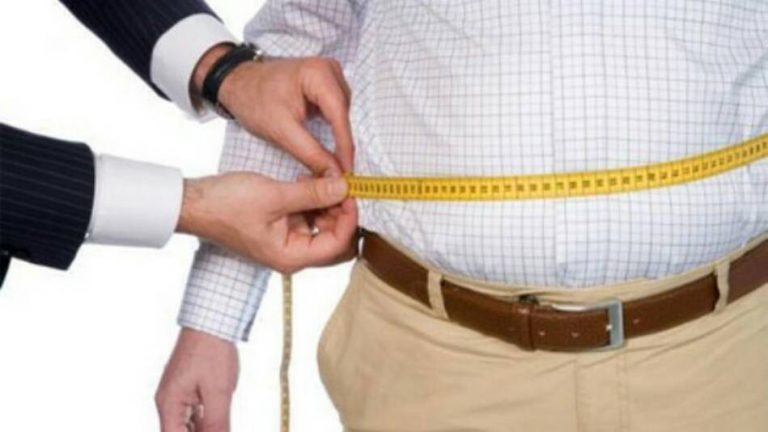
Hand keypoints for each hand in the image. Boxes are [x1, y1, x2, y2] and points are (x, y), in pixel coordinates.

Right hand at [156, 329, 237, 431]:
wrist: (213, 320)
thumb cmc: (212, 350)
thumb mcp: (219, 391)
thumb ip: (217, 423)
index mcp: (169, 403)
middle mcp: (169, 401)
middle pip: (180, 431)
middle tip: (220, 428)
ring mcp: (178, 393)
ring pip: (188, 424)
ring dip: (204, 428)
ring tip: (220, 425)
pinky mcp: (188, 387)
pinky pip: (195, 412)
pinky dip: (206, 419)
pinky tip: (219, 420)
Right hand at [176, 172, 357, 273]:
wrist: (193, 203)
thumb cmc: (225, 205)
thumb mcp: (275, 195)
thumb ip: (313, 193)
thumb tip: (343, 187)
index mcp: (291, 256)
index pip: (338, 244)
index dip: (349, 217)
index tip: (351, 191)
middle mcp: (292, 254)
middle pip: (335, 240)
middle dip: (341, 213)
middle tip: (340, 185)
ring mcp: (287, 242)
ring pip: (323, 227)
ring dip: (328, 204)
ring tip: (320, 179)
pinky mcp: (281, 228)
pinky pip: (308, 218)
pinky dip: (312, 201)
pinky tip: (306, 182)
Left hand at [193, 45, 353, 174]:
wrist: (238, 84)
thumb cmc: (253, 100)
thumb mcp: (282, 131)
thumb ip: (311, 154)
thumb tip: (335, 174)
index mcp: (319, 74)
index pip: (339, 116)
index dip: (345, 148)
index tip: (347, 173)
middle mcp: (329, 70)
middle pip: (344, 115)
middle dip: (341, 145)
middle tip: (336, 174)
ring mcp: (330, 76)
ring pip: (343, 116)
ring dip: (337, 139)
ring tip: (329, 162)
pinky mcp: (327, 85)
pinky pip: (337, 112)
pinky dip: (332, 130)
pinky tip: (325, 145)